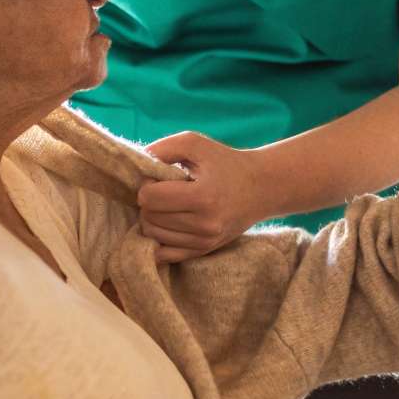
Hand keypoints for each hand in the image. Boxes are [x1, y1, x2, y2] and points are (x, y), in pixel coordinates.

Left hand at [138, 132, 273, 263]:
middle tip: (164, 190)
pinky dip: (158, 238)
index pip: (150, 198)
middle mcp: (205, 224)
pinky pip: (164, 254)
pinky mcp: (204, 251)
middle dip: (148, 202)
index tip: (160, 178)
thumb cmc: (225, 162)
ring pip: (153, 235)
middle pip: (149, 218)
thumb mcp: (195, 144)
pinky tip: (167, 223)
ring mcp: (205, 242)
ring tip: (168, 204)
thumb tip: (137, 166)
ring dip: (152, 218)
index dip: (147, 184)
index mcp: (203, 196)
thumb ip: (163, 149)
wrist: (261, 188)